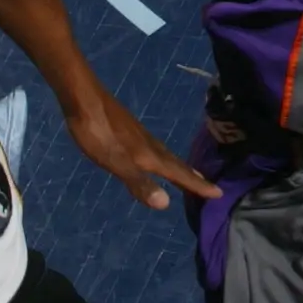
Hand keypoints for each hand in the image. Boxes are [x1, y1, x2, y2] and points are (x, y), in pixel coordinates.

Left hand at [64, 87, 217, 210]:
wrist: (84, 99)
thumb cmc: (98, 133)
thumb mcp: (116, 162)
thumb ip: (140, 182)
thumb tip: (167, 204)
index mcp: (149, 156)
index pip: (179, 174)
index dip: (197, 185)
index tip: (219, 193)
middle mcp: (150, 146)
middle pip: (176, 164)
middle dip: (193, 177)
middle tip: (210, 187)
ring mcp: (140, 136)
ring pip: (166, 156)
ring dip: (179, 168)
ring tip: (189, 175)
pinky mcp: (129, 131)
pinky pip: (155, 149)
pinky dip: (162, 159)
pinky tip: (154, 158)